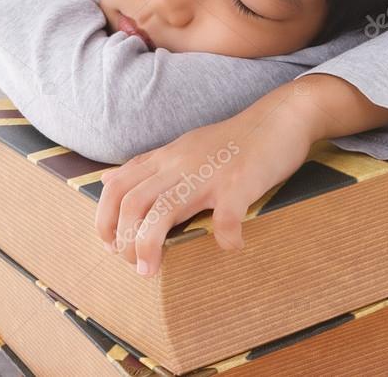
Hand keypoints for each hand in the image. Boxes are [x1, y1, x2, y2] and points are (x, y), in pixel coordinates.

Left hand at [94, 84, 317, 275]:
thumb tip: (108, 180)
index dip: (105, 219)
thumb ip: (150, 165)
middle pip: (133, 202)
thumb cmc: (237, 138)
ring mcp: (210, 174)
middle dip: (124, 240)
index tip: (112, 245)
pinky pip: (226, 220)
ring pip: (164, 210)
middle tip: (133, 264)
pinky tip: (233, 246)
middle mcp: (182, 164)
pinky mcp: (240, 184)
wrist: (281, 117)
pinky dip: (225, 239)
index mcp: (168, 157)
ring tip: (151, 271)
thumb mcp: (185, 145)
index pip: (119, 186)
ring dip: (150, 246)